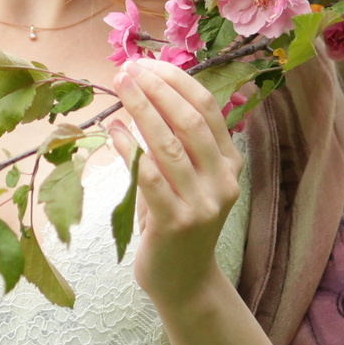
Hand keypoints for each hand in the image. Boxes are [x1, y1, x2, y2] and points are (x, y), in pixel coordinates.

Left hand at [109, 59, 242, 312]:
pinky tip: (113, 128)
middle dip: (157, 89)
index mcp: (230, 163)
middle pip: (191, 121)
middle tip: (128, 68)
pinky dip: (129, 147)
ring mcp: (202, 203)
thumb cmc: (178, 221)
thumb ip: (177, 143)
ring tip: (119, 86)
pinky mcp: (176, 222)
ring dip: (141, 109)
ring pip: (170, 145)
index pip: (208, 108)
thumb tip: (143, 91)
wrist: (185, 282)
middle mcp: (223, 180)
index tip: (148, 62)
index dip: (177, 81)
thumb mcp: (188, 179)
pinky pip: (149, 175)